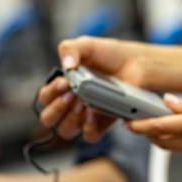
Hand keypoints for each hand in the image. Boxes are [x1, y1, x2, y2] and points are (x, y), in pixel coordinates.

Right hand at [38, 36, 153, 142]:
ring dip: (71, 118)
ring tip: (83, 104)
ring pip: (66, 130)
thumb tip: (66, 66)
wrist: (136, 64)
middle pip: (49, 119)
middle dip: (56, 108)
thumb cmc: (110, 55)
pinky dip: (89, 127)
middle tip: (71, 96)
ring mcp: (86, 115)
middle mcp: (72, 103)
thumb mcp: (86, 45)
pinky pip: (89, 136)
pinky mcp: (103, 123)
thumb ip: (70, 49)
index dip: (50, 93)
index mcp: (64, 87)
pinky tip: (94, 114)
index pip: (45, 98)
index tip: (64, 82)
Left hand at [128, 90, 181, 155]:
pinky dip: (175, 140)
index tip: (129, 122)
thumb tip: (169, 103)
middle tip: (137, 122)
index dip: (141, 126)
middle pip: (162, 141)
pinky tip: (176, 129)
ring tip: (153, 124)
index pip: (160, 127)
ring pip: (173, 147)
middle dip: (147, 134)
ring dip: (160, 138)